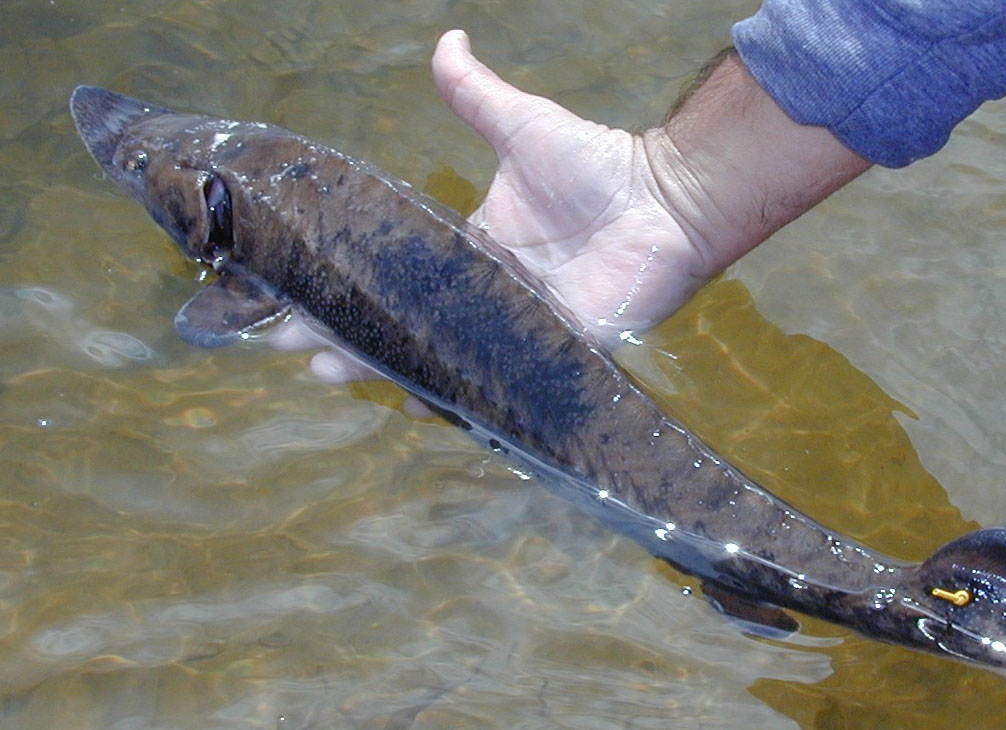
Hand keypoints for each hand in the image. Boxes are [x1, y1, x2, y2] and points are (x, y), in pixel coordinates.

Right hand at [274, 28, 871, 372]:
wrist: (664, 199)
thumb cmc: (598, 165)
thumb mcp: (523, 127)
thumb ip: (478, 95)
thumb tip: (446, 41)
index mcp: (473, 250)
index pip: (397, 275)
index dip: (349, 286)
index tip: (295, 293)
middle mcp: (486, 296)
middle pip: (406, 322)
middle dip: (350, 334)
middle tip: (296, 347)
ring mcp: (516, 328)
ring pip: (441, 355)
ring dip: (389, 366)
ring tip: (334, 371)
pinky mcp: (551, 351)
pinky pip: (500, 380)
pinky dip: (461, 395)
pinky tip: (419, 404)